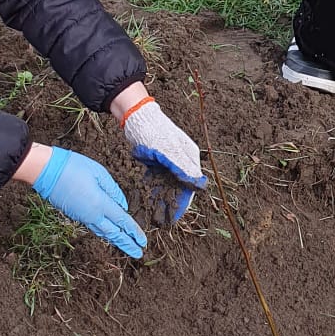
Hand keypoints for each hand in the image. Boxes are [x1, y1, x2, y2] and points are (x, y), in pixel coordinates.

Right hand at [33, 147, 145, 259]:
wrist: (46, 172)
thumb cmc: (73, 167)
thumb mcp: (99, 173)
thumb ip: (113, 190)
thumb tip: (122, 205)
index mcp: (101, 204)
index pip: (122, 221)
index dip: (134, 232)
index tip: (143, 242)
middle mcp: (92, 215)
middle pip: (114, 233)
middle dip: (127, 244)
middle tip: (138, 253)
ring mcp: (82, 216)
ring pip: (103, 232)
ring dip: (116, 240)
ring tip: (126, 246)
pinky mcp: (75, 214)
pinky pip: (94, 227)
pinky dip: (104, 232)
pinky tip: (108, 232)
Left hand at [120, 97, 206, 222]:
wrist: (137, 116)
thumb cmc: (155, 131)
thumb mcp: (170, 151)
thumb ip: (183, 168)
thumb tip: (197, 184)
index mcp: (190, 157)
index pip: (191, 184)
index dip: (184, 202)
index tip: (175, 216)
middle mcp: (182, 160)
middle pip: (179, 186)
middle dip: (171, 203)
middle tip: (162, 219)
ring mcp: (169, 162)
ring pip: (166, 185)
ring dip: (161, 199)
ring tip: (153, 214)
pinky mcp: (156, 162)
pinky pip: (156, 180)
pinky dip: (152, 189)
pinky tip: (146, 200)